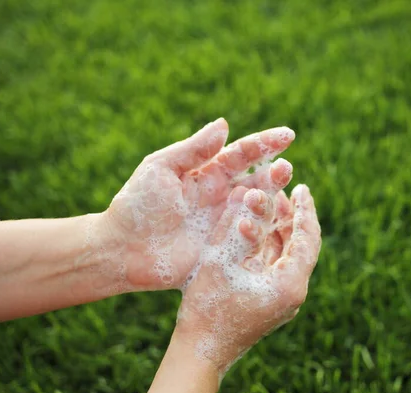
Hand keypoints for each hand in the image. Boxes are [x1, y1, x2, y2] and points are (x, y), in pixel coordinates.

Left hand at [90, 118, 294, 291]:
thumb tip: (225, 124)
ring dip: (270, 200)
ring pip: (257, 209)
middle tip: (287, 168)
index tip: (288, 135)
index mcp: (207, 174)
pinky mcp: (223, 250)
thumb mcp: (161, 168)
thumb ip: (193, 149)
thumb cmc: (138, 205)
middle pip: (256, 181)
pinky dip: (262, 229)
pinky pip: (249, 238)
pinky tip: (273, 221)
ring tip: (278, 193)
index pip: (242, 155)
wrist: (121, 249)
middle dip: (274, 173)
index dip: (265, 144)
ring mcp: (223, 224)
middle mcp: (220, 197)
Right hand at [174, 183, 321, 372]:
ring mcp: (282, 300)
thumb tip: (249, 191)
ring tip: (269, 206)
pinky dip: (269, 247)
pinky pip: (277, 267)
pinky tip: (256, 231)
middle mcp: (293, 293)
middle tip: (284, 193)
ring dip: (280, 231)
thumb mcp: (221, 260)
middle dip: (292, 218)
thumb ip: (236, 225)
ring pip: (289, 257)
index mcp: (290, 284)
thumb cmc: (208, 309)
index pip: (308, 239)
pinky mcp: (270, 302)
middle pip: (301, 247)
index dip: (305, 211)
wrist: (200, 352)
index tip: (302, 188)